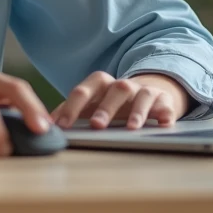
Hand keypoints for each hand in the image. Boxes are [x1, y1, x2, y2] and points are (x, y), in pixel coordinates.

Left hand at [51, 72, 190, 129]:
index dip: (72, 107)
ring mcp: (144, 91)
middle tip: (96, 126)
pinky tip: (164, 124)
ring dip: (136, 111)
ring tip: (132, 128)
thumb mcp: (91, 105)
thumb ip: (71, 112)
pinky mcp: (163, 101)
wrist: (147, 94)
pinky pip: (166, 105)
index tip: (61, 126)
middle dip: (105, 108)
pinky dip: (165, 114)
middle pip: (114, 90)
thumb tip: (46, 125)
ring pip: (141, 95)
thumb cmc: (111, 103)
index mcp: (100, 85)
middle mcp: (122, 85)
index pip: (84, 90)